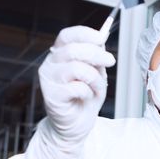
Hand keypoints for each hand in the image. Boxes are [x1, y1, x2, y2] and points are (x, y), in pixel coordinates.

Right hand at [38, 26, 115, 144]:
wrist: (76, 125)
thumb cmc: (85, 97)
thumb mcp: (96, 73)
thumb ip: (96, 57)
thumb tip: (101, 39)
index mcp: (60, 54)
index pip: (67, 36)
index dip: (84, 33)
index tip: (101, 37)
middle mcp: (50, 64)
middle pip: (73, 49)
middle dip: (97, 54)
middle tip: (111, 61)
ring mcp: (49, 80)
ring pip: (76, 68)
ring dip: (94, 78)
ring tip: (97, 87)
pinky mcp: (51, 96)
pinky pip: (76, 87)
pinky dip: (88, 92)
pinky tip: (87, 97)